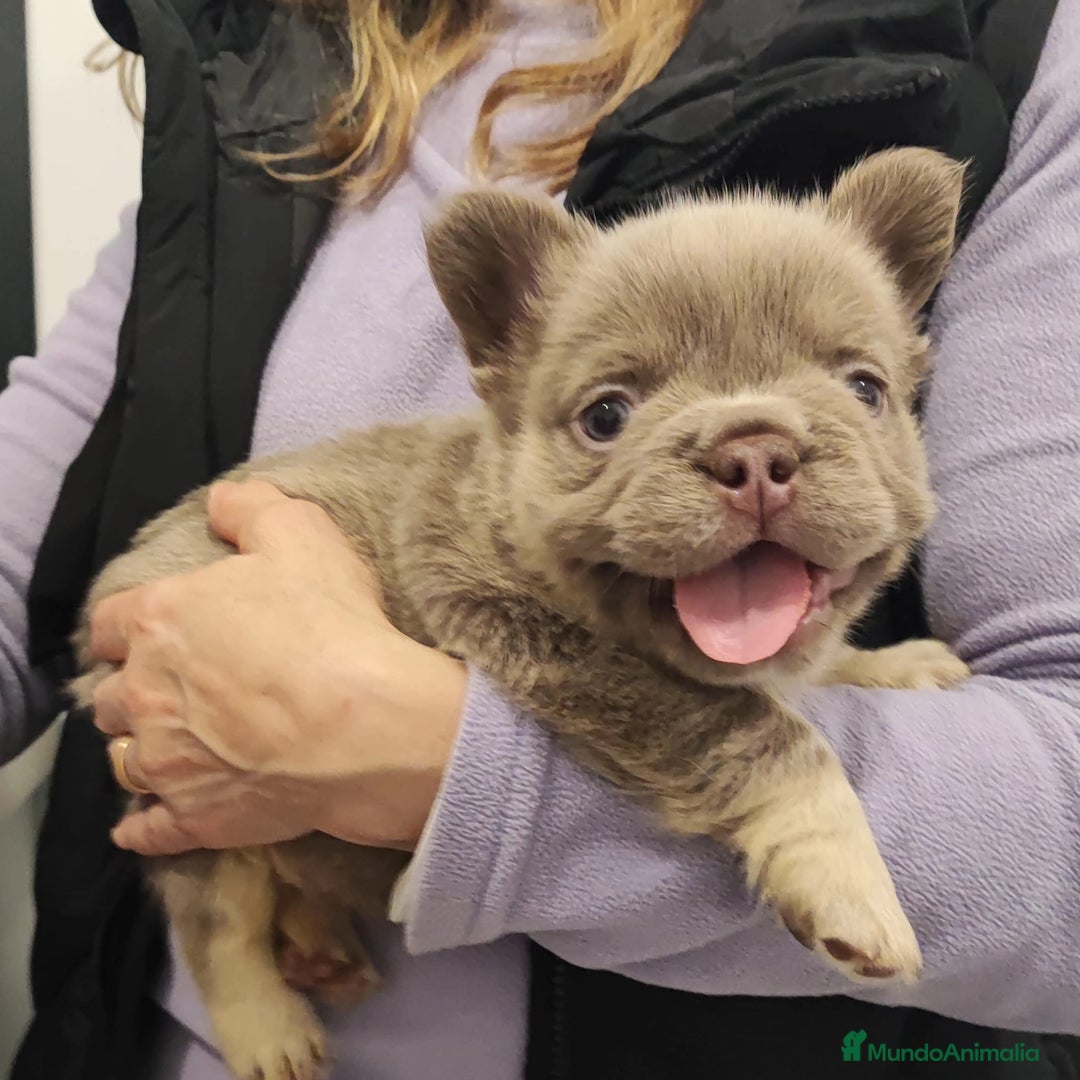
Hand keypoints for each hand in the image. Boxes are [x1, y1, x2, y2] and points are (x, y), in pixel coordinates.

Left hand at [89, 479, 467, 856]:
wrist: (363, 725)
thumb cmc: (330, 625)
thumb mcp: (300, 534)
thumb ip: (251, 508)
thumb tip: (221, 502)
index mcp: (160, 621)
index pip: (111, 622)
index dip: (128, 625)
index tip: (147, 631)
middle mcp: (145, 694)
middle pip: (113, 696)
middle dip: (135, 690)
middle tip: (172, 689)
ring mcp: (165, 762)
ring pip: (125, 760)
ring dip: (141, 751)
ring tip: (170, 749)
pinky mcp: (193, 817)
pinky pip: (147, 829)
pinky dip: (143, 826)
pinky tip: (144, 824)